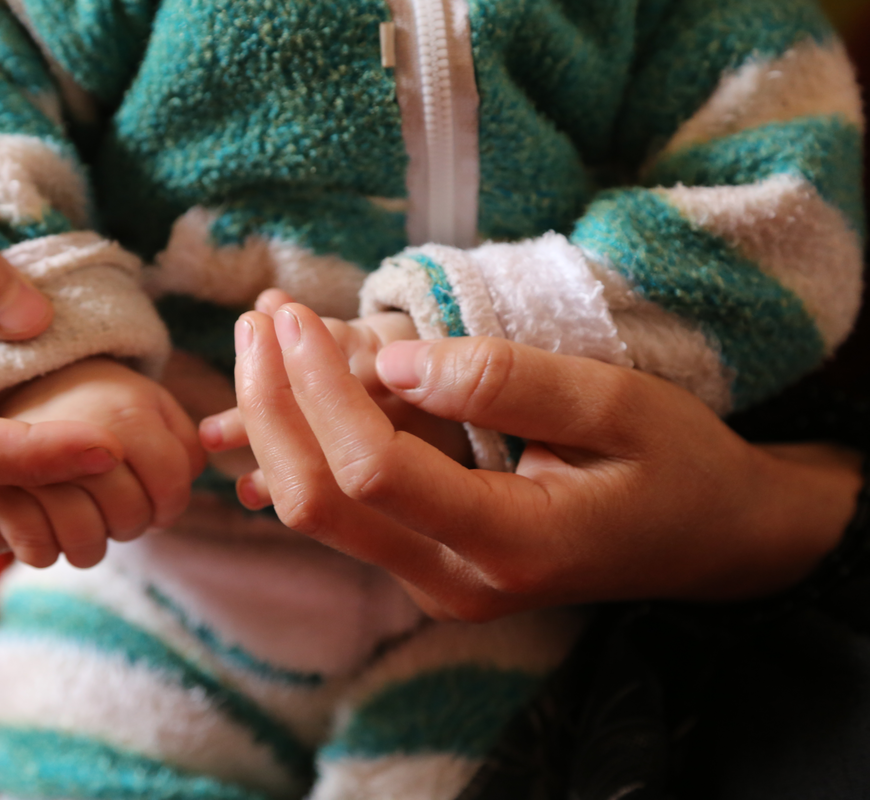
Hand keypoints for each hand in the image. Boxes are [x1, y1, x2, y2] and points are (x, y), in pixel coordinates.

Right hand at [0, 357, 205, 567]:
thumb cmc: (104, 404)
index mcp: (124, 416)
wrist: (28, 385)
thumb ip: (187, 446)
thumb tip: (188, 485)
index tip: (160, 494)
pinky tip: (54, 521)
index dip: (173, 503)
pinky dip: (52, 548)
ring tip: (91, 513)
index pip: (171, 489)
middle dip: (136, 521)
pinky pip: (39, 554)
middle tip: (121, 501)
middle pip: (130, 519)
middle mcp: (76, 441)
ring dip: (96, 540)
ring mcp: (31, 471)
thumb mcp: (154, 406)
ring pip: (86, 545)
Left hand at [233, 302, 863, 619]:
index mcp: (512, 545)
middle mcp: (456, 583)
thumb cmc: (680, 466)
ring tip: (261, 334)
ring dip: (274, 422)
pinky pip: (342, 508)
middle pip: (318, 503)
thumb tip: (390, 362)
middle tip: (258, 321)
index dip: (319, 390)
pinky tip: (288, 381)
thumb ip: (508, 383)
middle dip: (270, 407)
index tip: (295, 318)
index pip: (374, 473)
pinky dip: (305, 442)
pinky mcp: (424, 565)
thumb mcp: (619, 405)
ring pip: (314, 510)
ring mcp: (434, 583)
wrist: (709, 542)